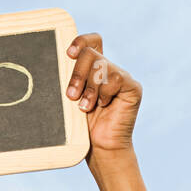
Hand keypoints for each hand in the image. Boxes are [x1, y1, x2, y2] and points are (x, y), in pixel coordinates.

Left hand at [65, 33, 141, 162]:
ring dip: (90, 88)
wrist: (100, 149)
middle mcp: (109, 70)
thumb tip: (58, 61)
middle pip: (92, 52)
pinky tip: (103, 106)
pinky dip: (104, 93)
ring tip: (85, 107)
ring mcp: (122, 77)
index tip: (68, 54)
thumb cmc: (82, 128)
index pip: (92, 42)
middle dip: (78, 74)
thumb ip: (69, 80)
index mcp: (94, 70)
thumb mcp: (71, 99)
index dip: (81, 41)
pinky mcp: (133, 87)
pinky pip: (115, 78)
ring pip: (101, 65)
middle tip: (71, 96)